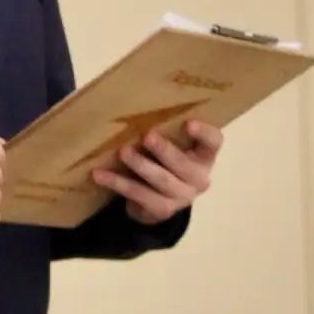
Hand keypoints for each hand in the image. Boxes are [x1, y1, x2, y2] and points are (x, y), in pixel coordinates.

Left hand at [93, 119, 221, 224]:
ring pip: (161, 180)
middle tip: (147, 136)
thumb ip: (163, 131)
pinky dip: (118, 183)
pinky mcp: (163, 210)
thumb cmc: (160, 162)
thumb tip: (131, 103)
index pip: (214, 142)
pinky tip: (100, 174)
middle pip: (184, 163)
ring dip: (140, 165)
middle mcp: (199, 177)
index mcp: (204, 156)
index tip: (189, 123)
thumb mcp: (166, 147)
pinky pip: (140, 195)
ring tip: (122, 152)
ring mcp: (183, 196)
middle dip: (165, 150)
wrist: (152, 201)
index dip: (204, 133)